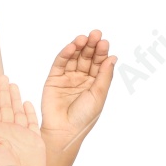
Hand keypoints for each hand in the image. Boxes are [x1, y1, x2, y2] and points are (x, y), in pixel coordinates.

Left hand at [0, 75, 44, 165]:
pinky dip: (29, 112)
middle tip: (2, 76)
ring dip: (15, 98)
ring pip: (18, 111)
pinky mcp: (34, 140)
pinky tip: (26, 102)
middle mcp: (8, 132)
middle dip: (3, 92)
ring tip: (13, 84)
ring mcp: (21, 135)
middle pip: (5, 107)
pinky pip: (32, 122)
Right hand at [41, 31, 115, 152]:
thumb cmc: (83, 118)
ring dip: (78, 47)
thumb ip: (104, 76)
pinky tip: (72, 47)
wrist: (64, 131)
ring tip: (83, 38)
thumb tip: (112, 57)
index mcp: (95, 83)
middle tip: (95, 35)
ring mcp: (67, 78)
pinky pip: (60, 64)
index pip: (99, 63)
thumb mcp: (98, 96)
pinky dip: (65, 54)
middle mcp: (81, 78)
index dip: (102, 52)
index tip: (104, 42)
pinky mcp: (54, 79)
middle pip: (87, 57)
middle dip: (91, 46)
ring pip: (74, 58)